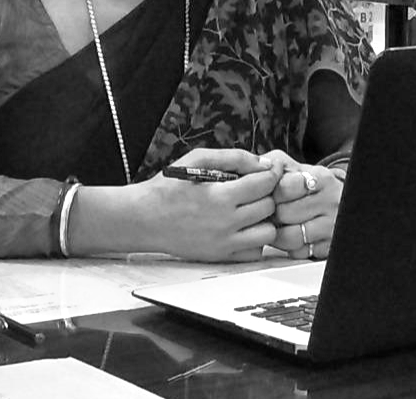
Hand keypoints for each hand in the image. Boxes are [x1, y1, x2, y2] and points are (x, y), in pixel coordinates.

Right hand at [138, 148, 281, 261]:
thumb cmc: (168, 186)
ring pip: (268, 234)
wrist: (144, 218)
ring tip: (252, 208)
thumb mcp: (196, 159)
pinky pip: (255, 252)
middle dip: (268, 194)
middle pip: (269, 207)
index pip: (265, 184)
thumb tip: (262, 163)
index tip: (269, 170)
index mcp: (220, 196)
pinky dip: (256, 239)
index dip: (271, 174)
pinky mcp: (221, 257)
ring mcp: (225, 243)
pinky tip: (243, 226)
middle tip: (257, 187)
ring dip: (265, 219)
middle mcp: (226, 222)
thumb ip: (232, 157)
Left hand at [270, 164, 342, 259]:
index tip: (269, 193)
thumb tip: (251, 167)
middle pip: (285, 214)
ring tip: (276, 225)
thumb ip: (273, 163)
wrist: (340, 201)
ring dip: (277, 233)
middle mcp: (330, 202)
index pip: (286, 187)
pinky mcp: (330, 247)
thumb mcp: (294, 166)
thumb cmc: (308, 184)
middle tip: (269, 212)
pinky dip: (289, 247)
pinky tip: (289, 236)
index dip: (271, 192)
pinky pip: (300, 253)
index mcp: (321, 178)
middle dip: (271, 214)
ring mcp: (332, 226)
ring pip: (291, 237)